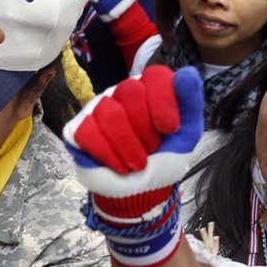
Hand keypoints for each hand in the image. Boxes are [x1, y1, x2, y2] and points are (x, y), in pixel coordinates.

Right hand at [63, 65, 205, 200]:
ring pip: (109, 113)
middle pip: (129, 91)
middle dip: (145, 128)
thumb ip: (190, 103)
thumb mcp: (186, 135)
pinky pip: (88, 132)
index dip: (163, 101)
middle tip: (152, 149)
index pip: (155, 75)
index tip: (169, 128)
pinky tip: (119, 166)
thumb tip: (187, 73)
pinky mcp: (77, 128)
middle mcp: (121, 93)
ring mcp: (96, 109)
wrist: (140, 192)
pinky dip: (108, 155)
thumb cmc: (163, 159)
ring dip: (128, 146)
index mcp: (150, 89)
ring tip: (137, 163)